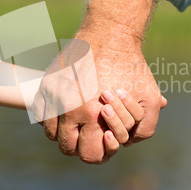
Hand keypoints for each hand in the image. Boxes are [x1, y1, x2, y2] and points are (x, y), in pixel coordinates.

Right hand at [39, 0, 164, 162]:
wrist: (110, 34)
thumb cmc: (131, 66)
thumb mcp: (149, 97)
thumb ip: (145, 126)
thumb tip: (128, 144)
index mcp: (93, 115)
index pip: (89, 155)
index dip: (98, 154)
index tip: (102, 144)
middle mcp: (70, 108)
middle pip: (67, 148)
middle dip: (80, 146)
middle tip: (89, 137)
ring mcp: (55, 96)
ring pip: (51, 134)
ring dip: (63, 134)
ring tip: (77, 126)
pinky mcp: (47, 84)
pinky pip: (42, 114)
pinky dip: (51, 118)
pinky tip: (65, 113)